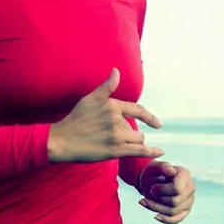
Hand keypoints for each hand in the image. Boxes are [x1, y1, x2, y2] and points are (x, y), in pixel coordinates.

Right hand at [48, 68, 163, 162]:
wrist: (62, 140)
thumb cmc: (75, 119)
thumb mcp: (90, 99)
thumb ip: (107, 86)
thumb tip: (116, 70)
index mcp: (112, 105)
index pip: (137, 110)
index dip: (149, 117)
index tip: (157, 124)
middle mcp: (116, 119)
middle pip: (135, 129)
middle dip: (129, 135)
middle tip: (112, 139)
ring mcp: (116, 135)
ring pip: (137, 140)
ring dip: (132, 144)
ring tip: (117, 145)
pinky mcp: (115, 150)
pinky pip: (140, 151)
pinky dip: (151, 152)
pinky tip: (160, 152)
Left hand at [138, 161, 195, 223]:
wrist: (154, 179)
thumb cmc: (154, 172)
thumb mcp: (155, 166)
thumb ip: (162, 166)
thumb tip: (171, 170)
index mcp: (185, 175)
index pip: (177, 189)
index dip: (162, 191)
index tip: (153, 187)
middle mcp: (190, 188)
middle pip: (174, 202)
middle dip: (157, 200)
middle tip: (149, 192)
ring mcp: (189, 200)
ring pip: (173, 212)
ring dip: (156, 208)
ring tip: (143, 201)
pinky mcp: (185, 210)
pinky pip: (176, 219)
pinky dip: (165, 219)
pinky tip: (155, 216)